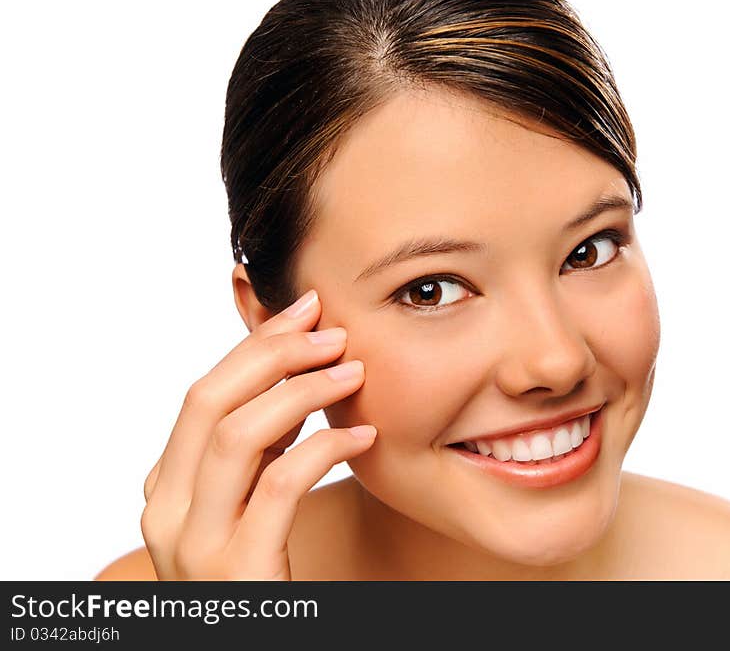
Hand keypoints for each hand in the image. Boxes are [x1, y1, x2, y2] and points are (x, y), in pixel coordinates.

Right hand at [140, 290, 373, 579]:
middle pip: (210, 401)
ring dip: (302, 390)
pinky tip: (363, 434)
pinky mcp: (239, 572)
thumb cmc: (267, 569)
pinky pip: (280, 486)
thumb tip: (291, 370)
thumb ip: (259, 444)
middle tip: (332, 329)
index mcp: (168, 486)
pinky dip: (325, 448)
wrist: (262, 640)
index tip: (306, 311)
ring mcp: (196, 545)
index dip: (256, 346)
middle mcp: (168, 510)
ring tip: (354, 371)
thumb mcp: (251, 497)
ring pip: (239, 434)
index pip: (205, 394)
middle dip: (274, 354)